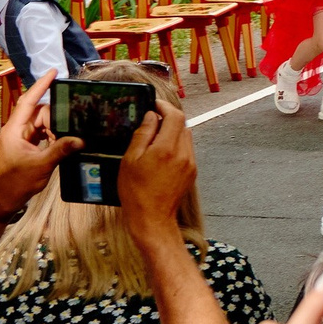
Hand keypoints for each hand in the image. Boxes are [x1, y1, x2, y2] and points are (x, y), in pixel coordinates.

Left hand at [0, 70, 76, 224]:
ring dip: (55, 128)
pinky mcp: (28, 143)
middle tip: (64, 132)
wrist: (6, 198)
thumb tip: (80, 139)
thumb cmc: (18, 182)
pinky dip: (53, 134)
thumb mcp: (41, 165)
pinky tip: (60, 142)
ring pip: (43, 121)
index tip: (54, 72)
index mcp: (14, 130)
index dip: (41, 85)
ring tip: (61, 142)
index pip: (28, 101)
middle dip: (54, 118)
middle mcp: (17, 129)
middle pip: (39, 111)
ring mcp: (22, 136)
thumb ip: (60, 150)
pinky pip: (43, 131)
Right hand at [118, 87, 198, 241]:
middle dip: (167, 119)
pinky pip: (186, 150)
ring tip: (153, 140)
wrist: (152, 219)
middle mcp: (183, 154)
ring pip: (185, 136)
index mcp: (167, 148)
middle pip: (182, 124)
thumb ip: (142, 135)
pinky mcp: (192, 172)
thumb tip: (150, 116)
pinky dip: (176, 145)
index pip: (175, 116)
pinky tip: (161, 155)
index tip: (153, 105)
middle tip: (150, 122)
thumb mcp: (130, 160)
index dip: (164, 106)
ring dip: (172, 132)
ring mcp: (190, 163)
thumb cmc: (136, 193)